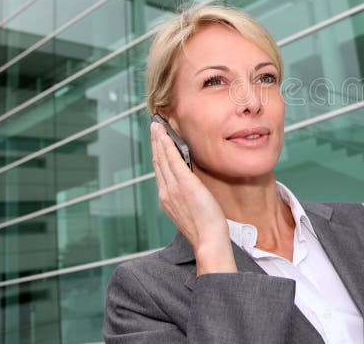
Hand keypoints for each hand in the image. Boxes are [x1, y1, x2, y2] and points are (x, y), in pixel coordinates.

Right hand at [151, 122, 236, 274]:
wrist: (209, 239)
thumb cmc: (205, 227)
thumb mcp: (192, 208)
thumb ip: (188, 194)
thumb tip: (192, 182)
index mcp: (167, 199)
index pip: (160, 171)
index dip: (157, 154)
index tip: (157, 141)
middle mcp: (165, 192)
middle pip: (158, 162)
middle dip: (155, 143)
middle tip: (154, 126)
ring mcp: (173, 188)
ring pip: (163, 158)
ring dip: (159, 140)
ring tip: (157, 125)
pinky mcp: (184, 184)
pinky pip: (173, 160)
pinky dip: (167, 146)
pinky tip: (165, 135)